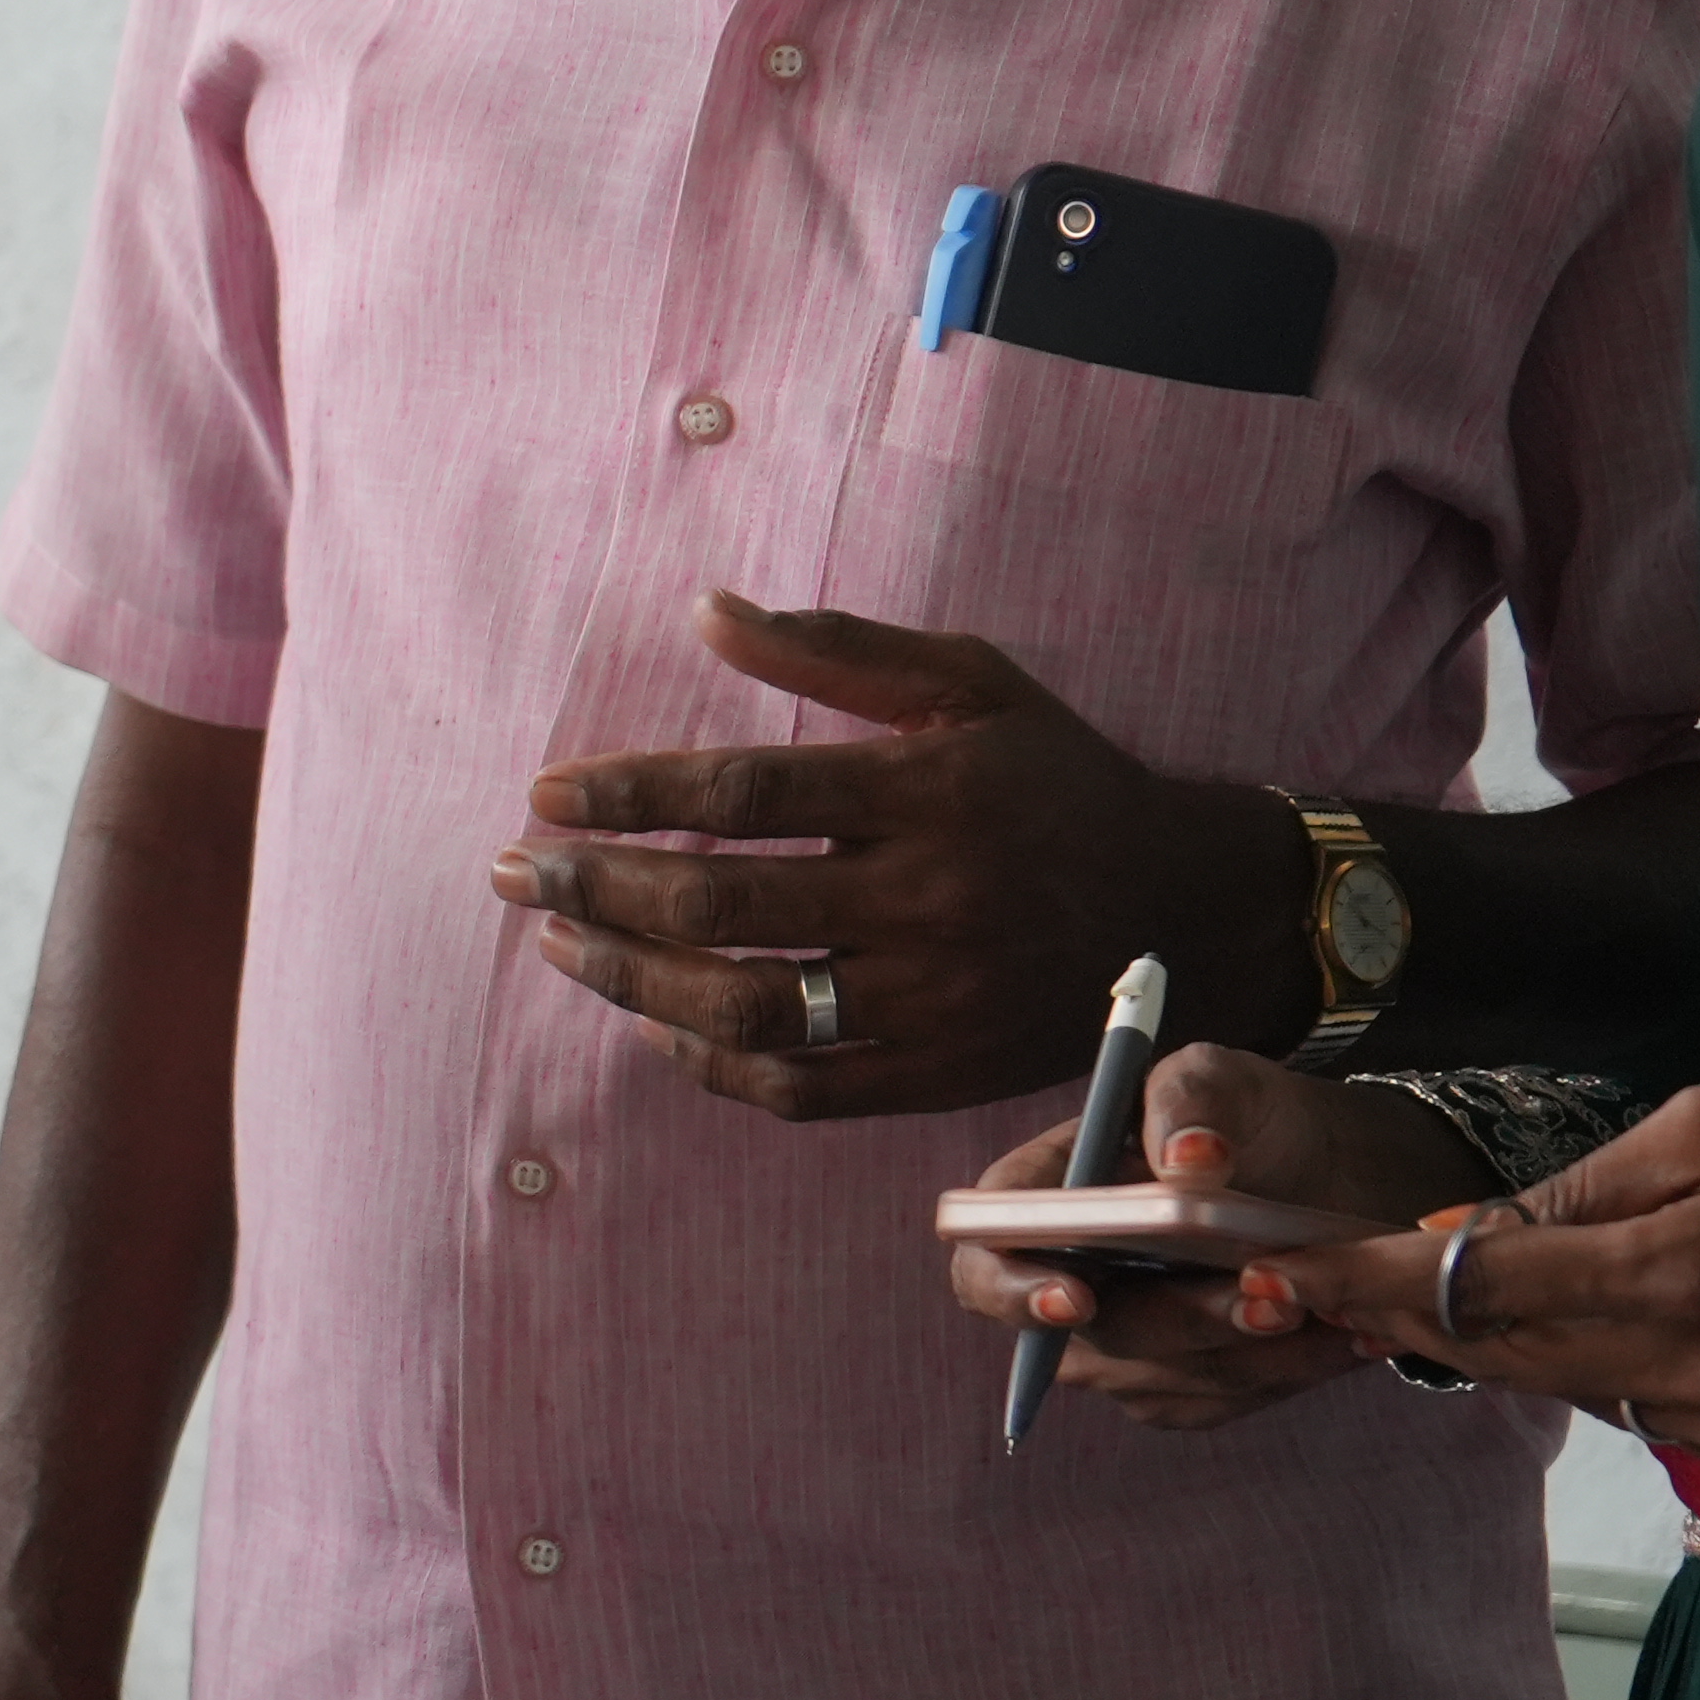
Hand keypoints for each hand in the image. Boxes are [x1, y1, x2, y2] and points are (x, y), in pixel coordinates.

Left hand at [500, 595, 1296, 1122]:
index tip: (545, 794)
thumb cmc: (1057, 778)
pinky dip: (708, 1064)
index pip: (743, 791)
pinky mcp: (938, 1076)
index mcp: (929, 793)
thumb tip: (702, 610)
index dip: (628, 794)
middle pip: (721, 902)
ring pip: (743, 1004)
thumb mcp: (970, 682)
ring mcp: (933, 1000)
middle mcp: (929, 901)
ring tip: (559, 940)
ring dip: (628, 977)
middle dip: (595, 884)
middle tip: (514, 869)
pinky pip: (798, 1089)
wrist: (1185, 907)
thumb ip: (835, 650)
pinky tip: (652, 1021)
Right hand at [936, 1050, 1480, 1431]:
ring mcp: (1120, 1341)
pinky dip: (1282, 1372)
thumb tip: (1186, 1159)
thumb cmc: (1250, 1119)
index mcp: (1044, 1198)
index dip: (1009, 1288)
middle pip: (1087, 1334)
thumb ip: (1189, 1100)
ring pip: (1162, 1376)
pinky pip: (1215, 1400)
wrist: (1330, 1178)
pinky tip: (1340, 1332)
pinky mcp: (1179, 1385)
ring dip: (1250, 1349)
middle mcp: (1065, 1278)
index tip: (1074, 1296)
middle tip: (1270, 1296)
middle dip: (1182, 1318)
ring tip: (1333, 1304)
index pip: (982, 1257)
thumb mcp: (1221, 1078)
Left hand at [1257, 1082, 1699, 1488]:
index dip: (1366, 1281)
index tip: (1282, 1271)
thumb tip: (1457, 1233)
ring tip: (1442, 1289)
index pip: (1475, 1289)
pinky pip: (1648, 1411)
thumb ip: (1573, 1192)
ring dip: (1508, 1342)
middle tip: (1321, 1280)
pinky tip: (1609, 1319)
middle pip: (1506, 1355)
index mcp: (1677, 1276)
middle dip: (1410, 1317)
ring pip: (1572, 1389)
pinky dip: (1607, 1366)